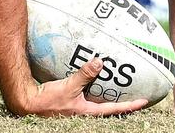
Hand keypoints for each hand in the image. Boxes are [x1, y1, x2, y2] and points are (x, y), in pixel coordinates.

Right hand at [12, 58, 151, 117]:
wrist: (29, 104)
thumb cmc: (48, 101)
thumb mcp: (68, 87)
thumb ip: (84, 75)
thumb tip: (100, 62)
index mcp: (89, 112)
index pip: (115, 109)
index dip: (131, 105)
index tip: (145, 101)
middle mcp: (86, 112)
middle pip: (109, 108)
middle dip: (122, 101)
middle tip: (135, 92)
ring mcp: (78, 108)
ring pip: (98, 102)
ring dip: (108, 94)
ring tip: (117, 84)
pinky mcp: (70, 103)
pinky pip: (87, 95)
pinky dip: (93, 88)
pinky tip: (93, 79)